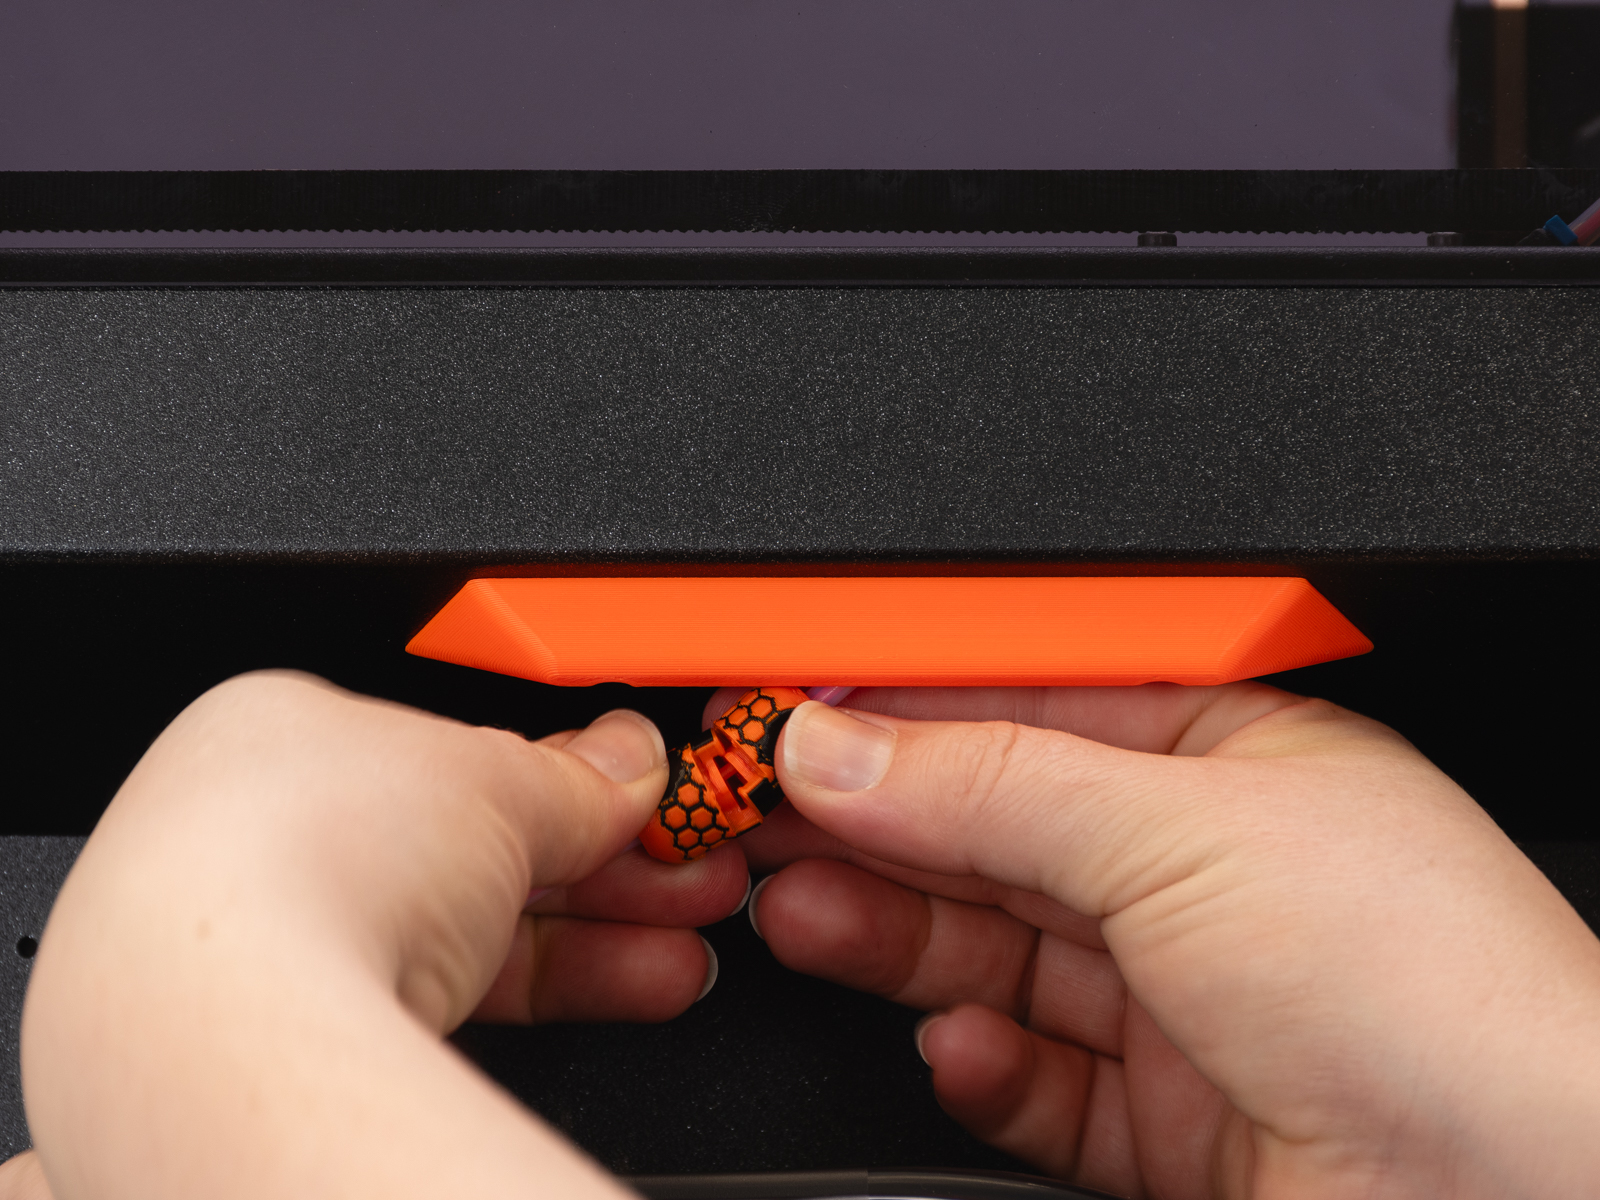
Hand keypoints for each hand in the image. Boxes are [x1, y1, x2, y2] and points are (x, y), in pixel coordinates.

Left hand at [18, 672, 747, 1199]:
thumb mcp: (491, 778)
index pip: (456, 757)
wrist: (220, 1018)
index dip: (568, 778)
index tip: (646, 800)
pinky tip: (637, 982)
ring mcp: (273, 947)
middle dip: (605, 863)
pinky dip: (554, 991)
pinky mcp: (300, 1039)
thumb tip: (631, 765)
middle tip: (693, 873)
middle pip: (472, 848)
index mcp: (283, 734)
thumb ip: (576, 776)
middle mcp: (261, 838)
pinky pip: (452, 998)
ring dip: (602, 933)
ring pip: (469, 930)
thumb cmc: (299, 854)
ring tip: (690, 941)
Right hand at [732, 685, 1599, 1198]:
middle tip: (757, 815)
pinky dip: (983, 1062)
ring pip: (998, 950)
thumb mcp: (1183, 832)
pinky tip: (955, 1046)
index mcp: (1231, 757)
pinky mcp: (1172, 1120)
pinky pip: (1038, 1077)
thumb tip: (843, 747)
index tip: (792, 708)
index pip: (1029, 703)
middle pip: (997, 827)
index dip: (903, 704)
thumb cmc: (1441, 991)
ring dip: (895, 934)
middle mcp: (1207, 871)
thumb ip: (990, 786)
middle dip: (874, 819)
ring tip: (798, 912)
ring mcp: (1188, 999)